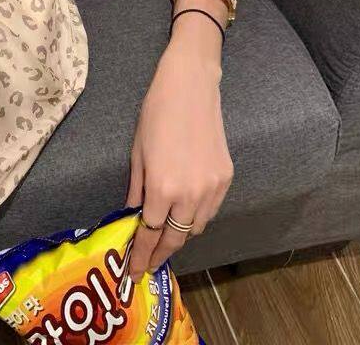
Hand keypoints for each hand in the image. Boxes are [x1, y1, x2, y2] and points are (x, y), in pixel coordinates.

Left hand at [124, 43, 232, 283]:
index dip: (141, 255)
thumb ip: (136, 188)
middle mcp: (190, 194)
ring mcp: (212, 188)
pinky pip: (211, 209)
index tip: (134, 272)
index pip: (150, 233)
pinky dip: (197, 216)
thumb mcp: (137, 151)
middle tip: (147, 264)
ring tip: (164, 236)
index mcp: (162, 188)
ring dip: (179, 234)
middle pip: (175, 237)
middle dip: (160, 254)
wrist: (191, 86)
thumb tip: (132, 215)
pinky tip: (184, 211)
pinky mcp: (226, 178)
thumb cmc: (156, 113)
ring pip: (196, 227)